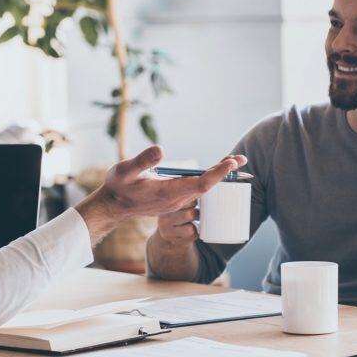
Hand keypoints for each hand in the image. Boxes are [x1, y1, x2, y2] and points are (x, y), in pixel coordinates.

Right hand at [75, 146, 246, 243]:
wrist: (115, 205)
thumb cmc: (119, 186)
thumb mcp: (125, 171)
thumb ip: (142, 161)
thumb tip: (160, 150)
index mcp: (169, 192)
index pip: (200, 184)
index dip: (218, 174)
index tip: (232, 163)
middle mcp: (177, 200)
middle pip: (207, 187)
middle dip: (224, 173)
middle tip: (241, 159)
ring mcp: (177, 205)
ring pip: (202, 193)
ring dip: (216, 179)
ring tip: (231, 163)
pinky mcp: (176, 206)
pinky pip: (196, 200)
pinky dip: (206, 188)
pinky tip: (214, 175)